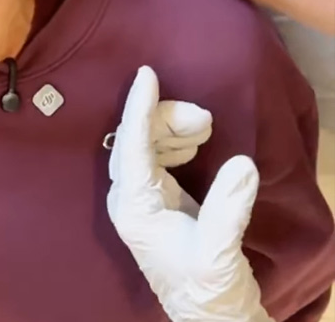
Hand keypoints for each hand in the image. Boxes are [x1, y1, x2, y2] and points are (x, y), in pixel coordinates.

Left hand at [107, 66, 272, 321]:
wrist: (211, 318)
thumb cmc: (208, 289)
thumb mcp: (219, 249)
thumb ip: (228, 206)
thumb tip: (243, 162)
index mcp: (132, 208)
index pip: (130, 145)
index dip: (138, 107)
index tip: (147, 74)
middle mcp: (127, 198)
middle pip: (136, 139)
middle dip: (167, 119)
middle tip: (207, 119)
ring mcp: (140, 198)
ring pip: (146, 144)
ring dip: (173, 128)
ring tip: (206, 126)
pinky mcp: (156, 199)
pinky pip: (156, 154)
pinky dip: (175, 140)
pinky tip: (195, 141)